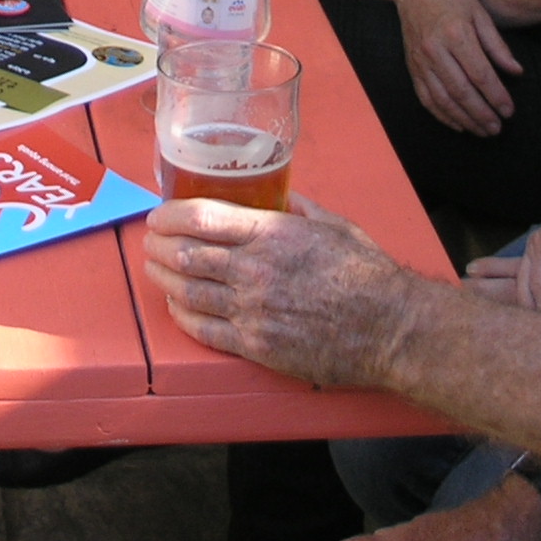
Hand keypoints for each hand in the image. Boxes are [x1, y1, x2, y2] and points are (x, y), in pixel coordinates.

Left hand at [141, 194, 419, 386]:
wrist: (390, 328)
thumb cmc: (367, 275)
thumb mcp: (334, 225)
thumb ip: (300, 208)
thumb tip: (280, 195)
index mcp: (272, 233)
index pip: (202, 217)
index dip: (170, 215)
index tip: (159, 215)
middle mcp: (255, 270)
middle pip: (186, 254)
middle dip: (159, 247)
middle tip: (150, 243)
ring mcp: (252, 311)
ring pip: (188, 291)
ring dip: (164, 279)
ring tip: (155, 271)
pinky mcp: (256, 346)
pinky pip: (204, 330)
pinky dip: (182, 315)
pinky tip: (177, 306)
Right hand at [359, 0, 519, 135]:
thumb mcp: (480, 14)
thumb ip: (498, 46)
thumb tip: (517, 72)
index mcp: (456, 34)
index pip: (480, 74)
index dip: (496, 96)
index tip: (509, 111)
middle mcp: (435, 50)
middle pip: (461, 91)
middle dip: (481, 114)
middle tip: (497, 129)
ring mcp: (420, 60)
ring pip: (442, 99)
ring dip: (463, 119)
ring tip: (482, 131)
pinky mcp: (412, 66)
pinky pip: (425, 98)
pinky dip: (441, 115)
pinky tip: (458, 125)